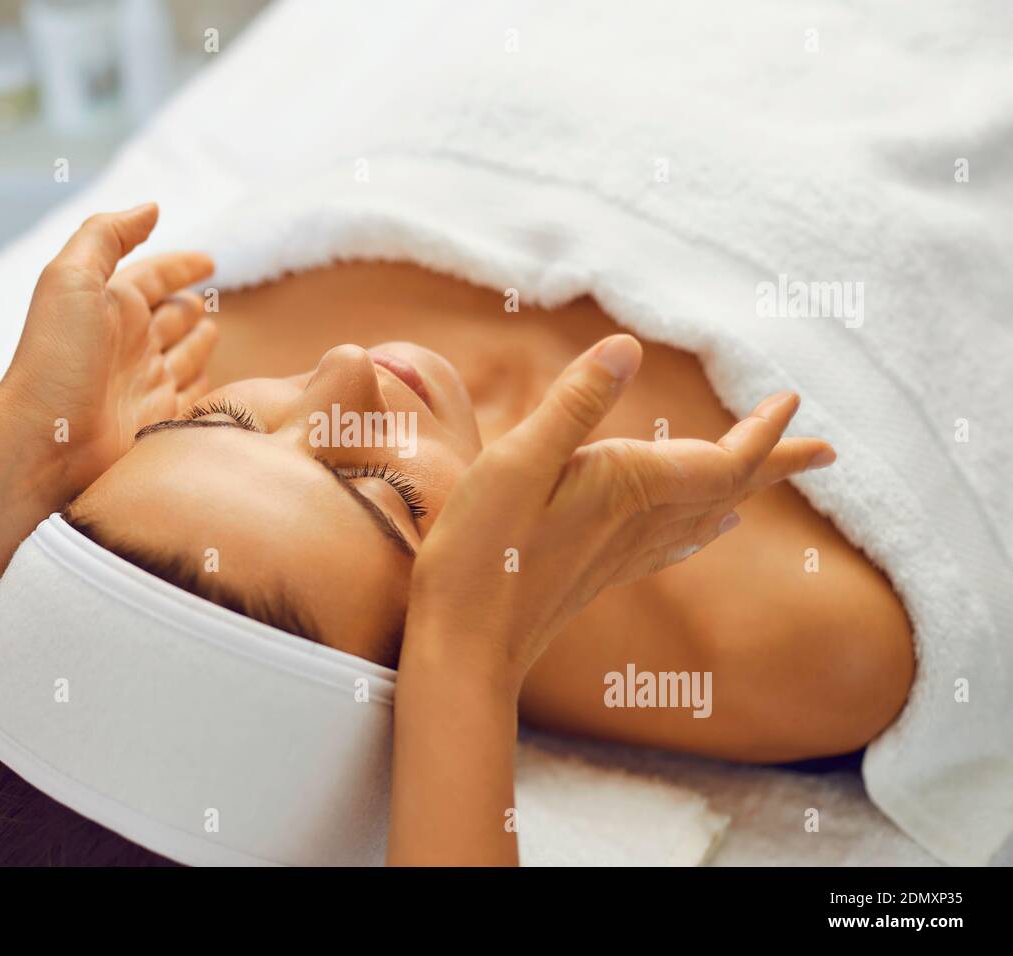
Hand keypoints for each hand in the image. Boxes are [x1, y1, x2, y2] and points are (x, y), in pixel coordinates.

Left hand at [0, 203, 216, 496]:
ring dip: (201, 345)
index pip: (155, 276)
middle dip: (190, 307)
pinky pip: (196, 401)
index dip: (181, 266)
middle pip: (172, 317)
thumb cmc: (55, 357)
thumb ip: (107, 236)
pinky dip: (208, 389)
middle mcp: (130, 344)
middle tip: (207, 302)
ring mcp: (147, 385)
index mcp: (112, 306)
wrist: (44, 441)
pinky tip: (216, 384)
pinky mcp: (161, 424)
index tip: (209, 261)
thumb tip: (151, 208)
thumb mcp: (71, 279)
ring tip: (213, 334)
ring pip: (187, 357)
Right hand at [403, 334, 834, 689]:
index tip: (793, 401)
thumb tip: (628, 347)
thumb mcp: (518, 461)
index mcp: (628, 488)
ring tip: (770, 477)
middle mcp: (636, 523)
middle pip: (727, 489)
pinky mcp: (599, 572)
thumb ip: (574, 403)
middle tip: (825, 452)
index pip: (722, 459)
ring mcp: (619, 553)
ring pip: (704, 517)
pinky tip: (701, 531)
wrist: (466, 643)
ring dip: (743, 491)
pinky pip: (672, 544)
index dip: (762, 432)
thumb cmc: (484, 551)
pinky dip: (700, 527)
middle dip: (775, 464)